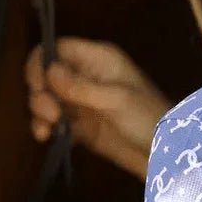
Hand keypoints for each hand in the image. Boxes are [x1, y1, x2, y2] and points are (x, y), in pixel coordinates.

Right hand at [25, 37, 170, 180]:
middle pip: (47, 73)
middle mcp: (87, 75)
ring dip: (39, 111)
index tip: (38, 85)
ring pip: (46, 97)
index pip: (59, 48)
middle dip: (40, 92)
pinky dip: (43, 126)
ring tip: (47, 129)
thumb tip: (48, 69)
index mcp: (98, 59)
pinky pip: (52, 120)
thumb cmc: (146, 117)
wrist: (162, 153)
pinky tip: (45, 137)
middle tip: (51, 114)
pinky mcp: (79, 124)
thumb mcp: (115, 99)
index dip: (42, 62)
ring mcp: (82, 100)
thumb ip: (80, 86)